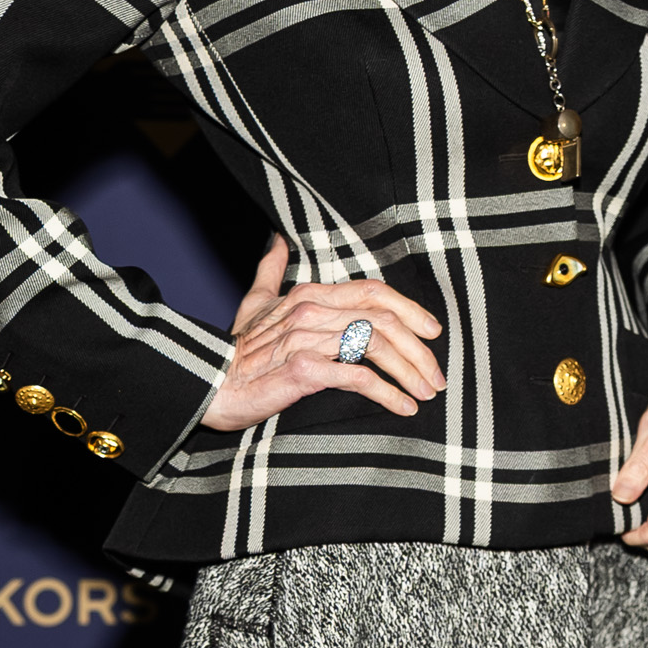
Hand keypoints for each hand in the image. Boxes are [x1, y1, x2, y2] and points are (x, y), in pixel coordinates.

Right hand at [201, 234, 446, 433]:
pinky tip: (403, 407)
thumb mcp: (255, 304)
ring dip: (409, 371)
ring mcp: (307, 339)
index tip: (433, 333)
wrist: (210, 386)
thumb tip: (278, 241)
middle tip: (436, 377)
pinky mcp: (303, 370)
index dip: (411, 310)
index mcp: (309, 295)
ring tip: (425, 394)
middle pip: (384, 319)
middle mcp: (311, 311)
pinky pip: (357, 377)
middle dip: (419, 349)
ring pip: (375, 344)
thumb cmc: (236, 351)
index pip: (374, 292)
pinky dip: (387, 393)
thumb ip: (270, 271)